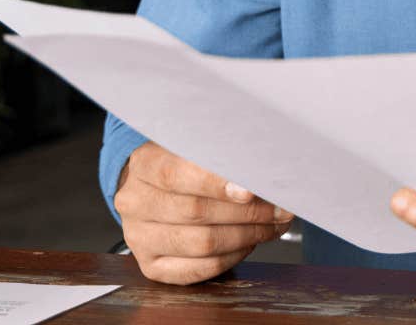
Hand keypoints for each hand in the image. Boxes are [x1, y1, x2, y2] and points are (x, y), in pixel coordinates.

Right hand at [113, 142, 292, 283]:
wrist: (154, 190)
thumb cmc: (187, 165)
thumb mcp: (199, 147)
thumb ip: (225, 156)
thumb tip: (265, 173)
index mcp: (144, 165)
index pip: (176, 174)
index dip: (215, 183)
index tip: (250, 190)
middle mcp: (135, 202)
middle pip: (195, 212)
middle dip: (248, 212)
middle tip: (281, 208)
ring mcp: (139, 237)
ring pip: (200, 243)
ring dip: (246, 235)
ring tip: (272, 225)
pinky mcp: (150, 266)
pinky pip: (198, 269)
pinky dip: (232, 257)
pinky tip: (249, 242)